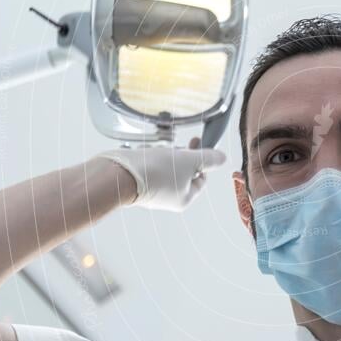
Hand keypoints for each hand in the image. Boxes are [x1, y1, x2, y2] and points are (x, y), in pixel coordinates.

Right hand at [97, 137, 225, 211]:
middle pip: (184, 172)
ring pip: (167, 167)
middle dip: (183, 155)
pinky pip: (151, 167)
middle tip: (183, 142)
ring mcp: (152, 191)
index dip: (203, 161)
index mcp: (184, 198)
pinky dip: (152, 157)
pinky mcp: (138, 182)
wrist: (117, 174)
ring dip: (167, 155)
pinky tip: (148, 152)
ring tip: (161, 149)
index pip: (201, 178)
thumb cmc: (156, 171)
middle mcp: (168, 198)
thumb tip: (222, 158)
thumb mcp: (189, 160)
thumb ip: (208, 158)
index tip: (198, 143)